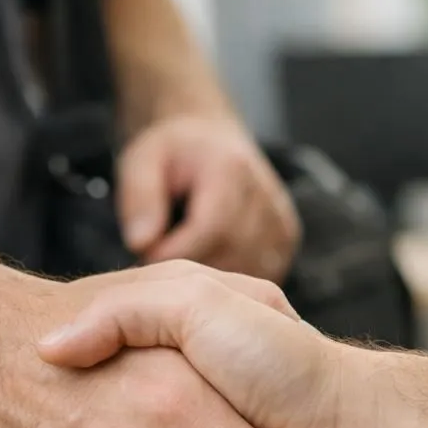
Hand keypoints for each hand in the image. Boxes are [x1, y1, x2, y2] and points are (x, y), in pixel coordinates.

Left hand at [119, 114, 299, 280]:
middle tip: (158, 260)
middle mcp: (267, 197)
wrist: (211, 145)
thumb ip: (139, 199)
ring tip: (182, 259)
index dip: (173, 251)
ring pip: (246, 273)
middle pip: (230, 256)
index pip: (210, 230)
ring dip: (210, 278)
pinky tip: (208, 262)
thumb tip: (141, 243)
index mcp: (231, 170)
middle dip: (189, 266)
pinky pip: (260, 277)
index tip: (144, 254)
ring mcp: (282, 222)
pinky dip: (231, 283)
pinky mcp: (288, 241)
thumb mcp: (141, 161)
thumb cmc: (175, 155)